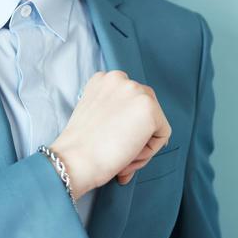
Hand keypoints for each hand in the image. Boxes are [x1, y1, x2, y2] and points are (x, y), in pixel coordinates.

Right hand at [49, 70, 171, 197]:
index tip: (113, 141)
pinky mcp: (149, 109)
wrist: (75, 159)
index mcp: (102, 78)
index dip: (124, 125)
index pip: (128, 100)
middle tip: (121, 152)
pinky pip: (162, 133)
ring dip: (143, 142)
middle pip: (145, 107)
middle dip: (137, 132)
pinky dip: (150, 150)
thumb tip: (131, 127)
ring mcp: (135, 91)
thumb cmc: (80, 145)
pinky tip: (129, 155)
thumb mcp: (93, 112)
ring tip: (124, 156)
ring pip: (155, 120)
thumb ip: (113, 109)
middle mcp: (119, 78)